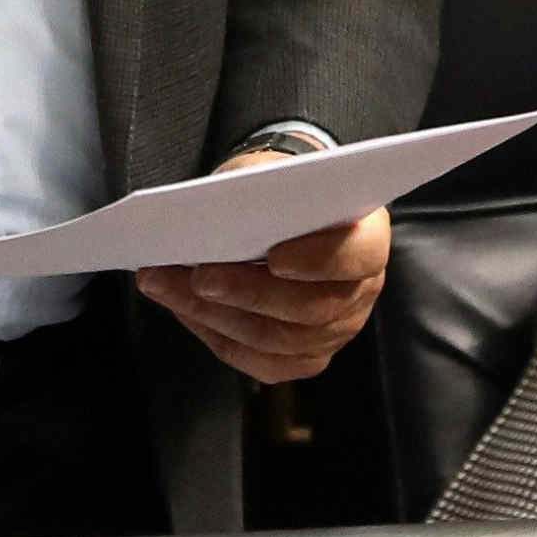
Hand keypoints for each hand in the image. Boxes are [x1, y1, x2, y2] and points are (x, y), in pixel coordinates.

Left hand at [134, 149, 391, 383]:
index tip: (274, 256)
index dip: (320, 260)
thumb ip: (255, 193)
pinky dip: (218, 337)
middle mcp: (362, 289)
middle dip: (249, 294)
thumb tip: (207, 218)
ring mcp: (337, 329)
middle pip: (312, 309)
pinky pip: (264, 363)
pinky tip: (184, 309)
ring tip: (168, 288)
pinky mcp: (307, 355)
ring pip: (280, 342)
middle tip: (198, 276)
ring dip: (218, 317)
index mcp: (369, 235)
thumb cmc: (279, 186)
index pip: (360, 254)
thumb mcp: (269, 172)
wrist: (285, 205)